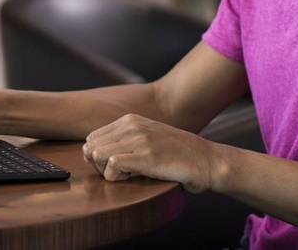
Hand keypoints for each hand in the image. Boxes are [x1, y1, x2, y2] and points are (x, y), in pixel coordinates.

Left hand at [82, 114, 215, 192]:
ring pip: (96, 154)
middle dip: (98, 165)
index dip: (97, 156)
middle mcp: (131, 125)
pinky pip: (111, 166)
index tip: (113, 166)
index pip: (92, 138)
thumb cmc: (177, 155)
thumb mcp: (148, 137)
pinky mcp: (145, 156)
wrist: (206, 160)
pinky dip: (115, 177)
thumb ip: (125, 140)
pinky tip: (133, 177)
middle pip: (91, 146)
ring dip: (106, 171)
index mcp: (130, 119)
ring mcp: (138, 139)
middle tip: (119, 173)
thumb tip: (94, 153)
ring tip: (126, 175)